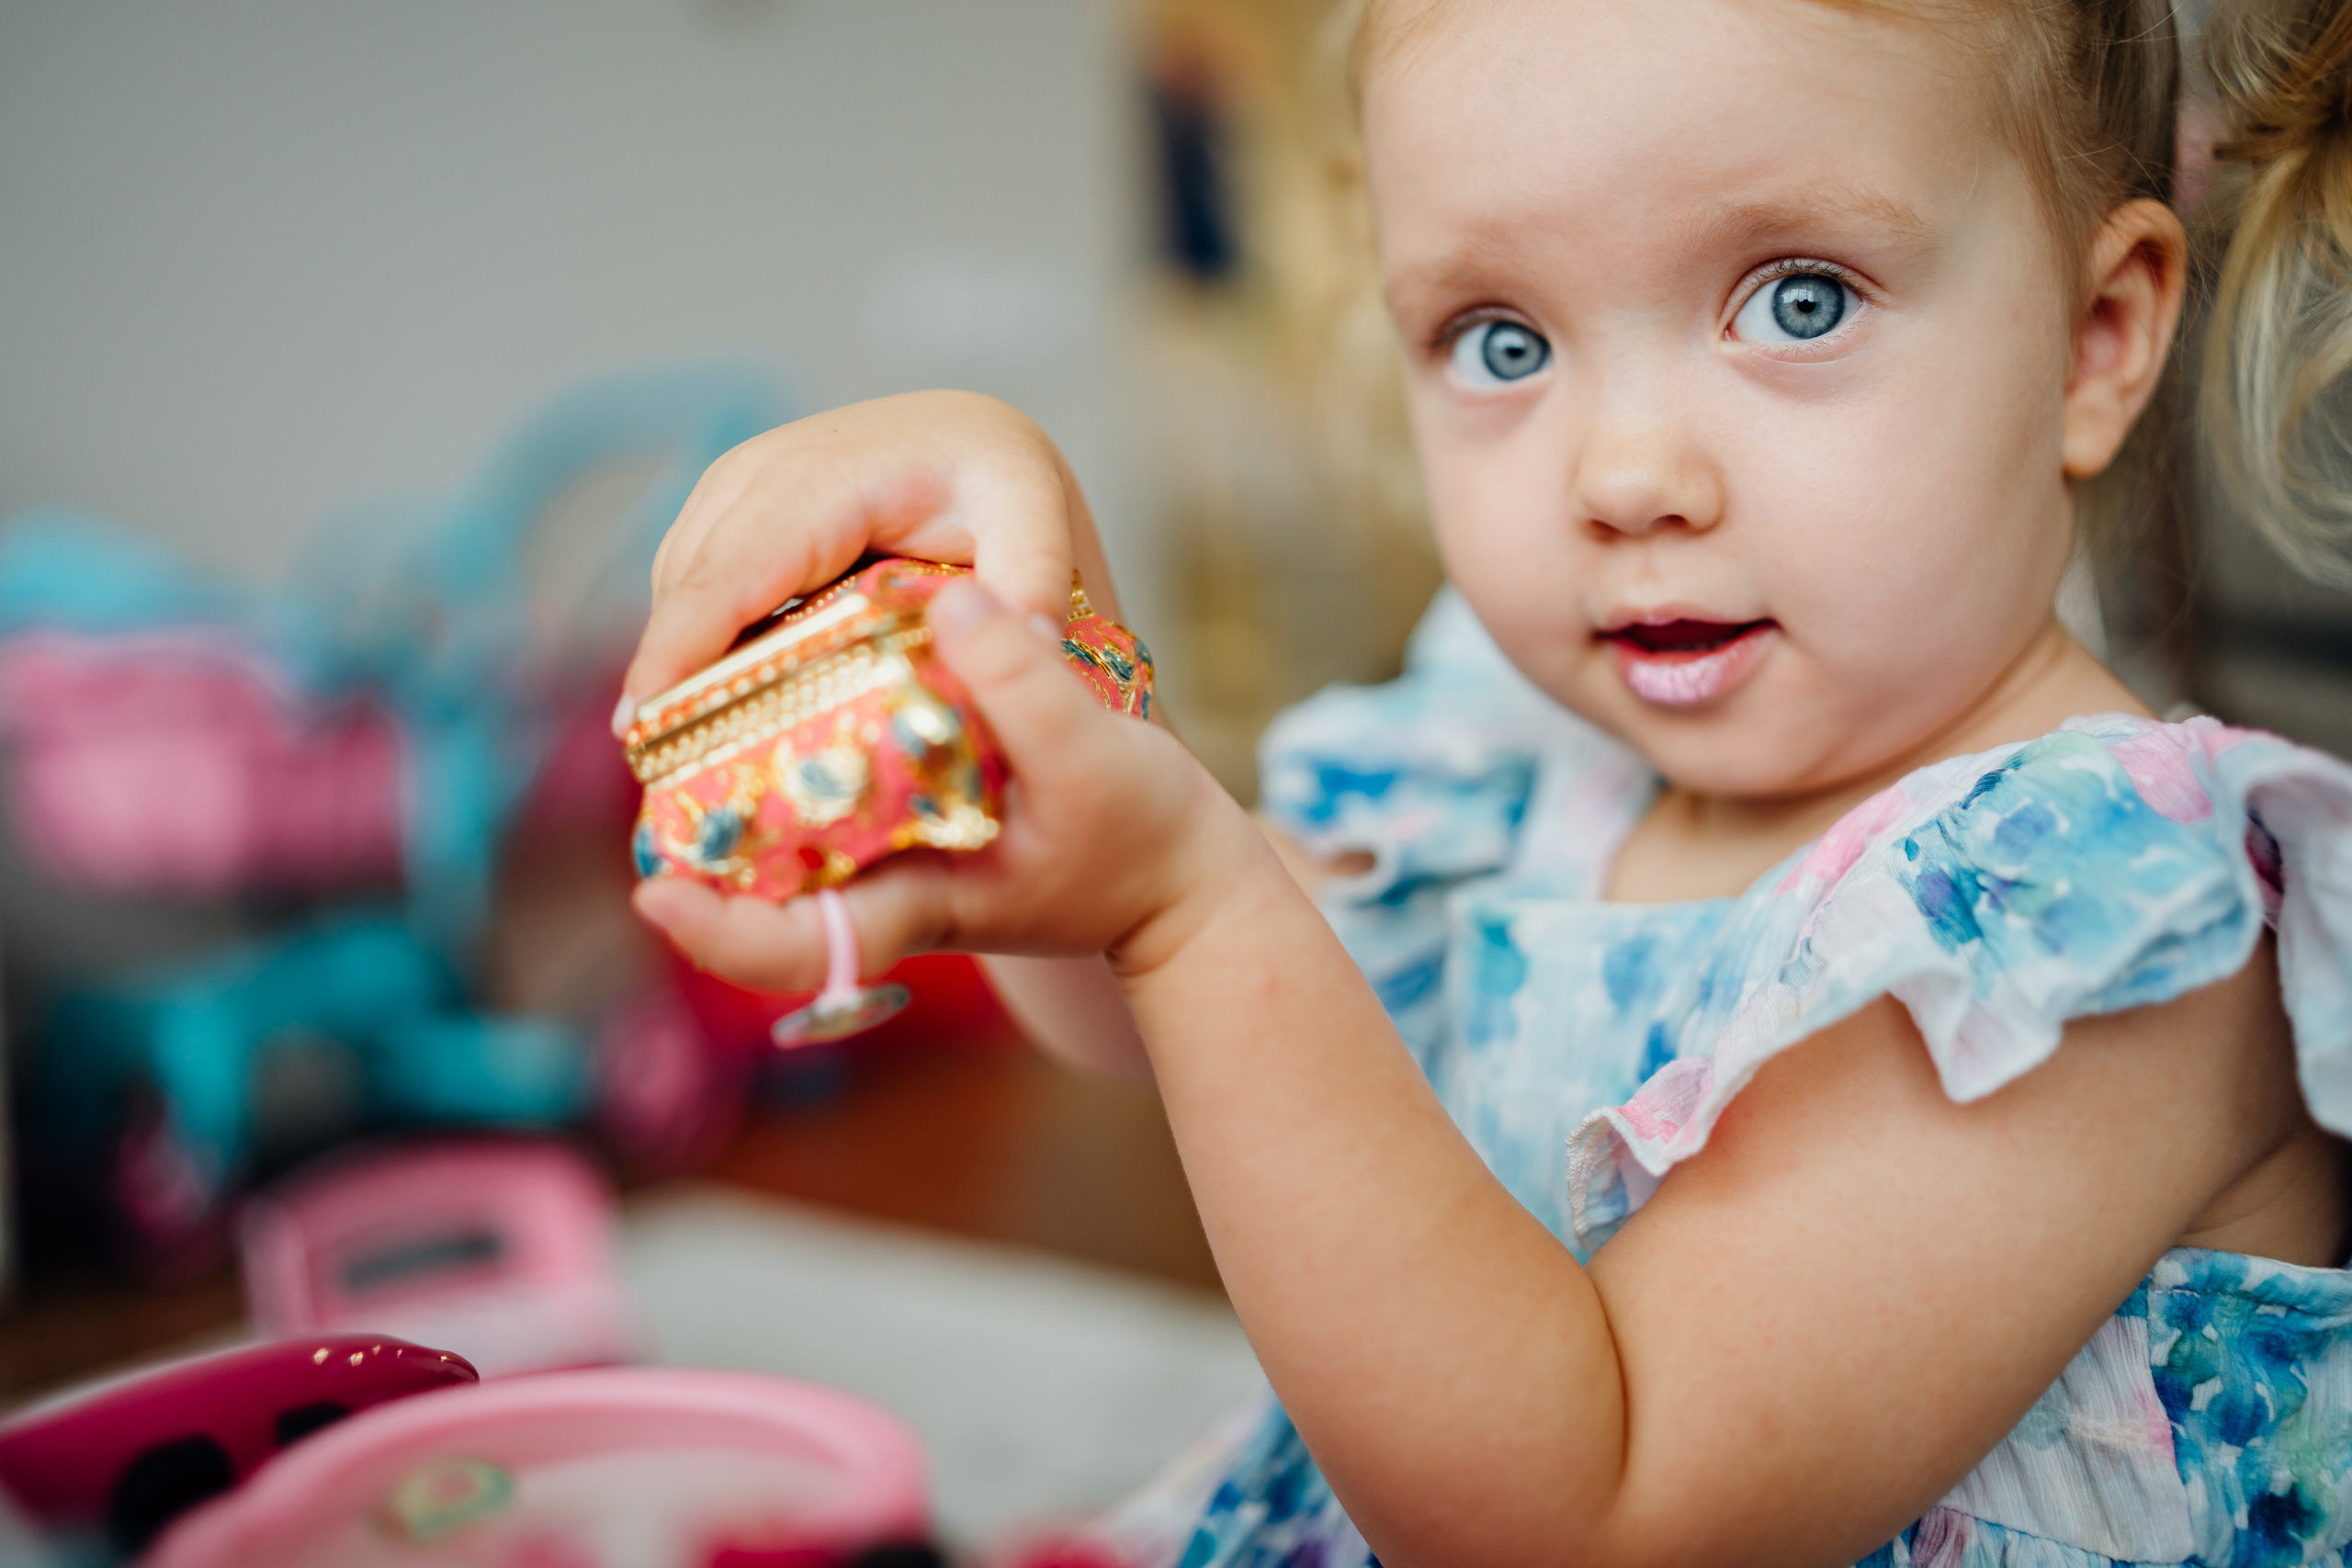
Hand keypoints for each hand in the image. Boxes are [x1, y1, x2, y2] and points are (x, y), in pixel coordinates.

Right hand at [618, 391, 1123, 728]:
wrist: (975, 439)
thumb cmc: (1003, 485)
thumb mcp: (1035, 522)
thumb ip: (1033, 580)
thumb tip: (1028, 645)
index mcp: (828, 476)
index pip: (731, 573)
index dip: (679, 650)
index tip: (641, 727)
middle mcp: (764, 469)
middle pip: (687, 587)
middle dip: (665, 678)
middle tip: (660, 777)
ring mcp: (736, 484)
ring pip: (677, 587)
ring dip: (675, 666)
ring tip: (679, 758)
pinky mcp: (728, 507)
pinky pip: (690, 582)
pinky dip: (692, 642)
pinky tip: (713, 709)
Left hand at [631, 581, 1261, 988]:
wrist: (1179, 876)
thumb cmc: (1142, 836)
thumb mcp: (1094, 759)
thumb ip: (1024, 687)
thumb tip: (950, 603)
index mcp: (917, 902)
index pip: (796, 947)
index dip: (718, 931)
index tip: (653, 893)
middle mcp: (884, 892)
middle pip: (754, 896)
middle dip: (688, 840)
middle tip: (641, 745)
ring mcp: (888, 864)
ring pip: (774, 843)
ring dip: (722, 788)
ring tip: (681, 697)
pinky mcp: (903, 826)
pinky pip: (816, 798)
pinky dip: (784, 747)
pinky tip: (773, 679)